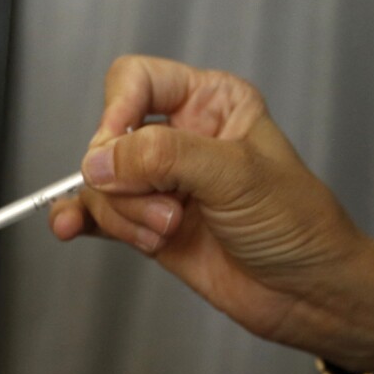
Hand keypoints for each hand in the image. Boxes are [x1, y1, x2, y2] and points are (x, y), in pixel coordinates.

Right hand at [49, 55, 373, 372]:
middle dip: (128, 182)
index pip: (136, 81)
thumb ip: (166, 158)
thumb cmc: (296, 225)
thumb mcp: (237, 176)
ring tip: (165, 232)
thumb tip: (101, 160)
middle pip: (109, 140)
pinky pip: (93, 214)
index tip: (118, 149)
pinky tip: (70, 226)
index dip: (118, 111)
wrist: (303, 292)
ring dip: (123, 215)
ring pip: (100, 185)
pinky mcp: (143, 222)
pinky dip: (78, 220)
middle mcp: (179, 138)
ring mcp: (158, 183)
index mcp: (209, 103)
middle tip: (166, 206)